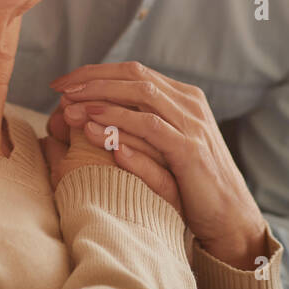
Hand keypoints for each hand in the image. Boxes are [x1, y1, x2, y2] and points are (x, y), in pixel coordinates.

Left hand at [47, 61, 266, 268]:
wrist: (230, 217)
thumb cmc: (192, 185)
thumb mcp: (166, 146)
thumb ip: (141, 124)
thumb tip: (97, 111)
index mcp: (183, 97)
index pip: (134, 71)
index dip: (95, 72)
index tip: (63, 82)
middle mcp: (189, 103)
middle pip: (134, 75)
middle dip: (92, 78)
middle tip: (59, 88)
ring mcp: (192, 123)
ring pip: (140, 94)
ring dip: (100, 96)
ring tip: (69, 105)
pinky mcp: (190, 149)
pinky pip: (149, 127)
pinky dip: (119, 121)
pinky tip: (92, 125)